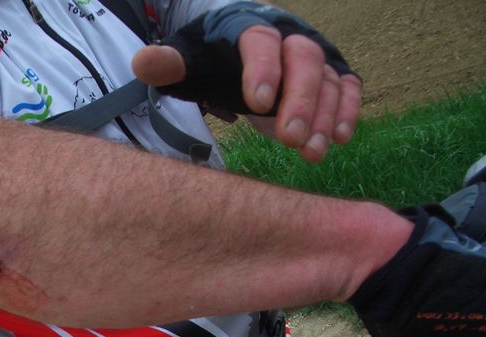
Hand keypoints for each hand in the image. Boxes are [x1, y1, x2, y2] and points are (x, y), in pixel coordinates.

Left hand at [131, 6, 361, 162]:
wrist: (239, 51)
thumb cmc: (212, 60)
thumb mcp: (189, 63)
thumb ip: (170, 64)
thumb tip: (142, 62)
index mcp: (249, 29)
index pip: (259, 41)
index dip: (262, 68)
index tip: (258, 102)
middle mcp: (288, 37)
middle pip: (304, 60)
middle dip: (301, 100)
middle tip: (290, 138)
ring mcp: (314, 56)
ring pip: (329, 78)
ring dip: (325, 116)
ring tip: (311, 151)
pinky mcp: (332, 74)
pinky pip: (348, 87)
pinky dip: (348, 111)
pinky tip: (341, 139)